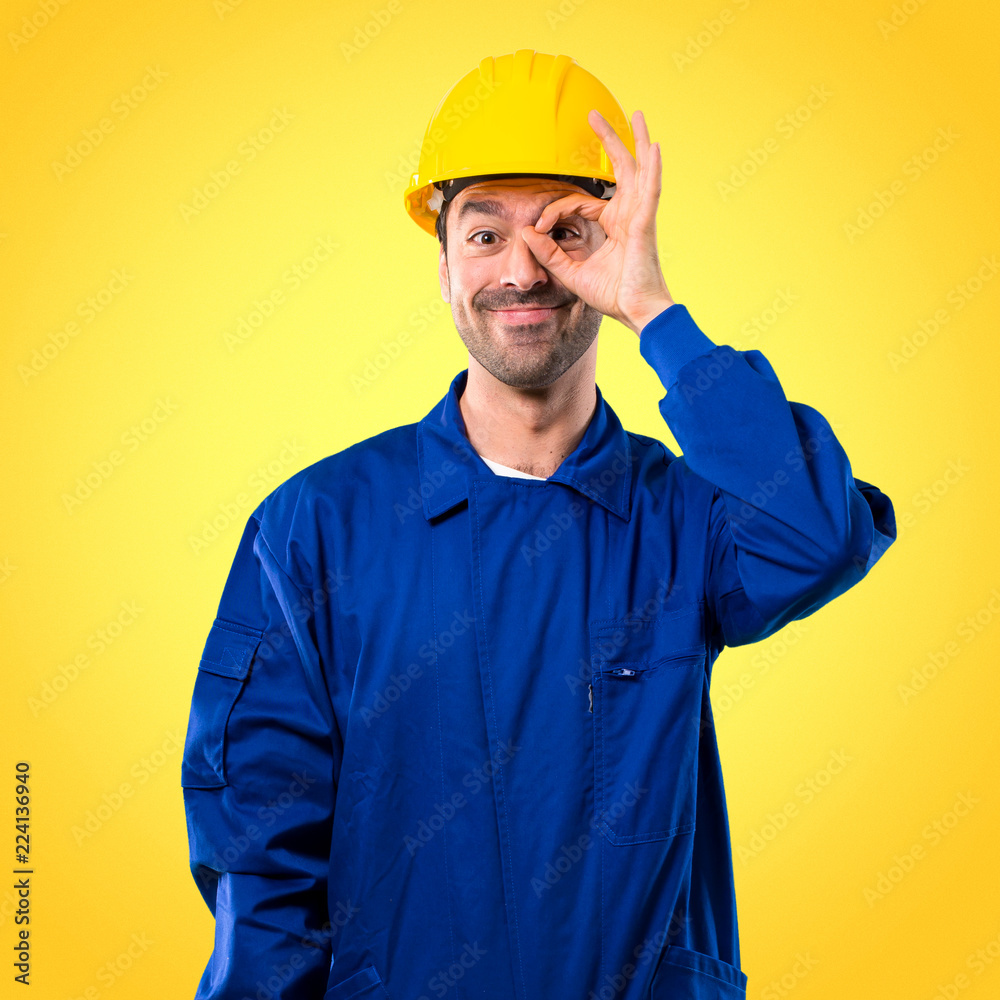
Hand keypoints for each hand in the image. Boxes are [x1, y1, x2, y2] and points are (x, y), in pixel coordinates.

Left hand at [520, 108, 673, 335]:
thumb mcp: (571, 272)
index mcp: (613, 225)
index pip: (580, 203)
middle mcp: (627, 215)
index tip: (539, 227)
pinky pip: (650, 191)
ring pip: (638, 170)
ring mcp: (639, 217)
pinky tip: (653, 148)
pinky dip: (652, 169)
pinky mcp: (644, 224)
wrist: (635, 312)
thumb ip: (549, 252)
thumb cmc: (613, 295)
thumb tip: (528, 232)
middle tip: (595, 115)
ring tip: (635, 115)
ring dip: (636, 141)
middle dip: (609, 140)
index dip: (555, 210)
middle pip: (620, 169)